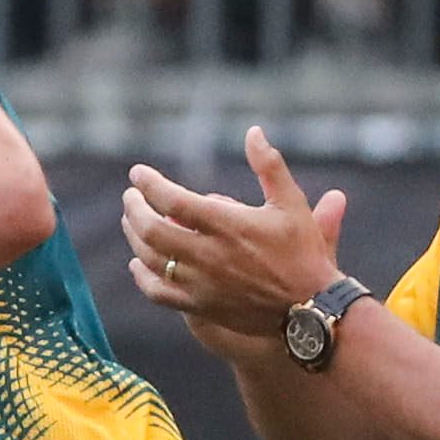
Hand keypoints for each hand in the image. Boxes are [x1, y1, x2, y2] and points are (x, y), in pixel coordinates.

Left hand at [122, 128, 345, 331]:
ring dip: (134, 237)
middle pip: (152, 229)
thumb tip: (253, 131)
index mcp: (228, 225)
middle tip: (130, 196)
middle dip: (134, 208)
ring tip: (131, 220)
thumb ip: (269, 166)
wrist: (309, 307)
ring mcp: (201, 283)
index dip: (150, 184)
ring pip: (151, 259)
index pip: (173, 200)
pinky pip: (158, 292)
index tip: (138, 173)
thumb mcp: (291, 203)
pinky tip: (137, 263)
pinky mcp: (199, 306)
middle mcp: (209, 255)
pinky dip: (142, 276)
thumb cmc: (302, 252)